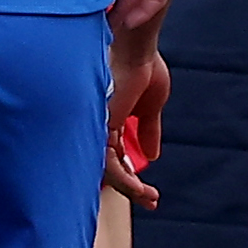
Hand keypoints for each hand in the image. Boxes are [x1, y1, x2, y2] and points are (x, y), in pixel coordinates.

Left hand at [104, 33, 169, 206]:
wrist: (136, 48)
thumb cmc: (141, 65)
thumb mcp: (151, 104)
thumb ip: (148, 129)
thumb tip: (152, 153)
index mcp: (108, 119)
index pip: (115, 156)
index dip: (131, 175)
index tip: (149, 191)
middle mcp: (97, 126)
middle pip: (108, 168)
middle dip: (130, 188)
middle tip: (151, 199)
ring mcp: (96, 129)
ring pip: (107, 172)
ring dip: (130, 188)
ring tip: (150, 197)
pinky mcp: (99, 129)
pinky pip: (108, 166)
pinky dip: (124, 180)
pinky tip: (140, 187)